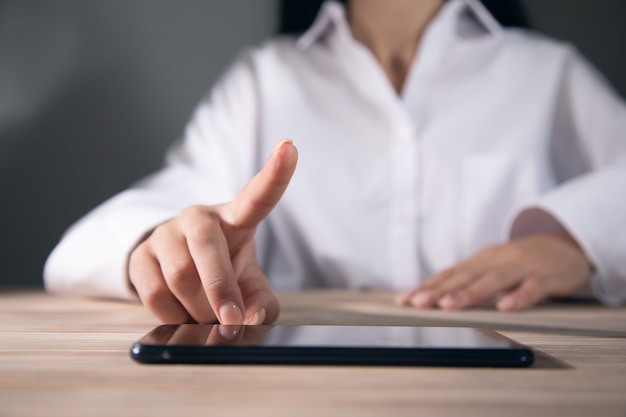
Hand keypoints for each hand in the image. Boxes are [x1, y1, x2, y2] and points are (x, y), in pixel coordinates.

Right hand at [128, 139, 297, 324]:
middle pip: (207, 246)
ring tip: (208, 321)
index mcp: (234, 218)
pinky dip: (173, 316)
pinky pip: (153, 292)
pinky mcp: (139, 255)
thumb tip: (253, 317)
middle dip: (221, 289)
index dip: (274, 174)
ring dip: (197, 310)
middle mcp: (198, 218)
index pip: (256, 195)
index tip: (289, 147)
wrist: (176, 273)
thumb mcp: (250, 286)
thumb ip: (262, 302)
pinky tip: (183, 317)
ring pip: (179, 275)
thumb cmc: (224, 272)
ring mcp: (165, 234)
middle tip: (232, 321)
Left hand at [396, 233, 592, 311]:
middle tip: (418, 303)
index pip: (449, 275)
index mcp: (480, 261)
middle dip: (438, 290)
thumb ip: (469, 286)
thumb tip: (439, 305)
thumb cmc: (521, 264)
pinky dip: (518, 297)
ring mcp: (521, 266)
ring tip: (448, 306)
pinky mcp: (546, 276)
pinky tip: (505, 308)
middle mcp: (496, 261)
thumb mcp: (492, 271)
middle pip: (464, 276)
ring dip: (469, 293)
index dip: (426, 287)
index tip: (404, 300)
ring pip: (493, 280)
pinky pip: (532, 288)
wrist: (565, 247)